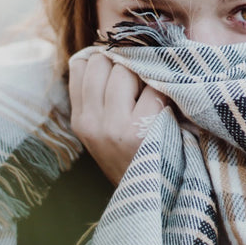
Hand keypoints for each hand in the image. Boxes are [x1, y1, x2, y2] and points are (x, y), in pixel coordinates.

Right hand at [69, 53, 166, 185]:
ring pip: (125, 69)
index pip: (80, 65)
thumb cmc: (128, 152)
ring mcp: (113, 126)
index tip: (119, 60)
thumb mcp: (101, 128)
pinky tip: (165, 103)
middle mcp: (91, 121)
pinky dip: (162, 90)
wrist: (146, 194)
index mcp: (80, 118)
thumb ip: (97, 94)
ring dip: (143, 73)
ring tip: (151, 89)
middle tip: (139, 76)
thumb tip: (103, 50)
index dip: (103, 56)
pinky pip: (152, 88)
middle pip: (103, 62)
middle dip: (124, 61)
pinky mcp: (139, 129)